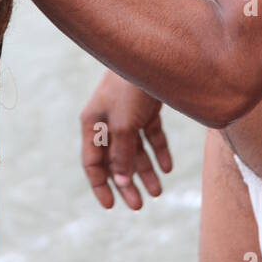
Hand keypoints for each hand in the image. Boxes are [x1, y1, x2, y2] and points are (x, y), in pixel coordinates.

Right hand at [80, 72, 172, 209]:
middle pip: (116, 160)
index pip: (93, 162)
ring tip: (158, 192)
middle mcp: (108, 121)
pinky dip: (158, 151)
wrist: (153, 55)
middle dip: (127, 183)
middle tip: (139, 206)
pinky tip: (168, 168)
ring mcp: (128, 115)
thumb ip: (121, 155)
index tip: (111, 207)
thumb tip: (121, 182)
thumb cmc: (130, 88)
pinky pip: (151, 136)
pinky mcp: (147, 109)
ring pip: (135, 150)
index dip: (100, 185)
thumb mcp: (123, 125)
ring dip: (145, 171)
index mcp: (93, 124)